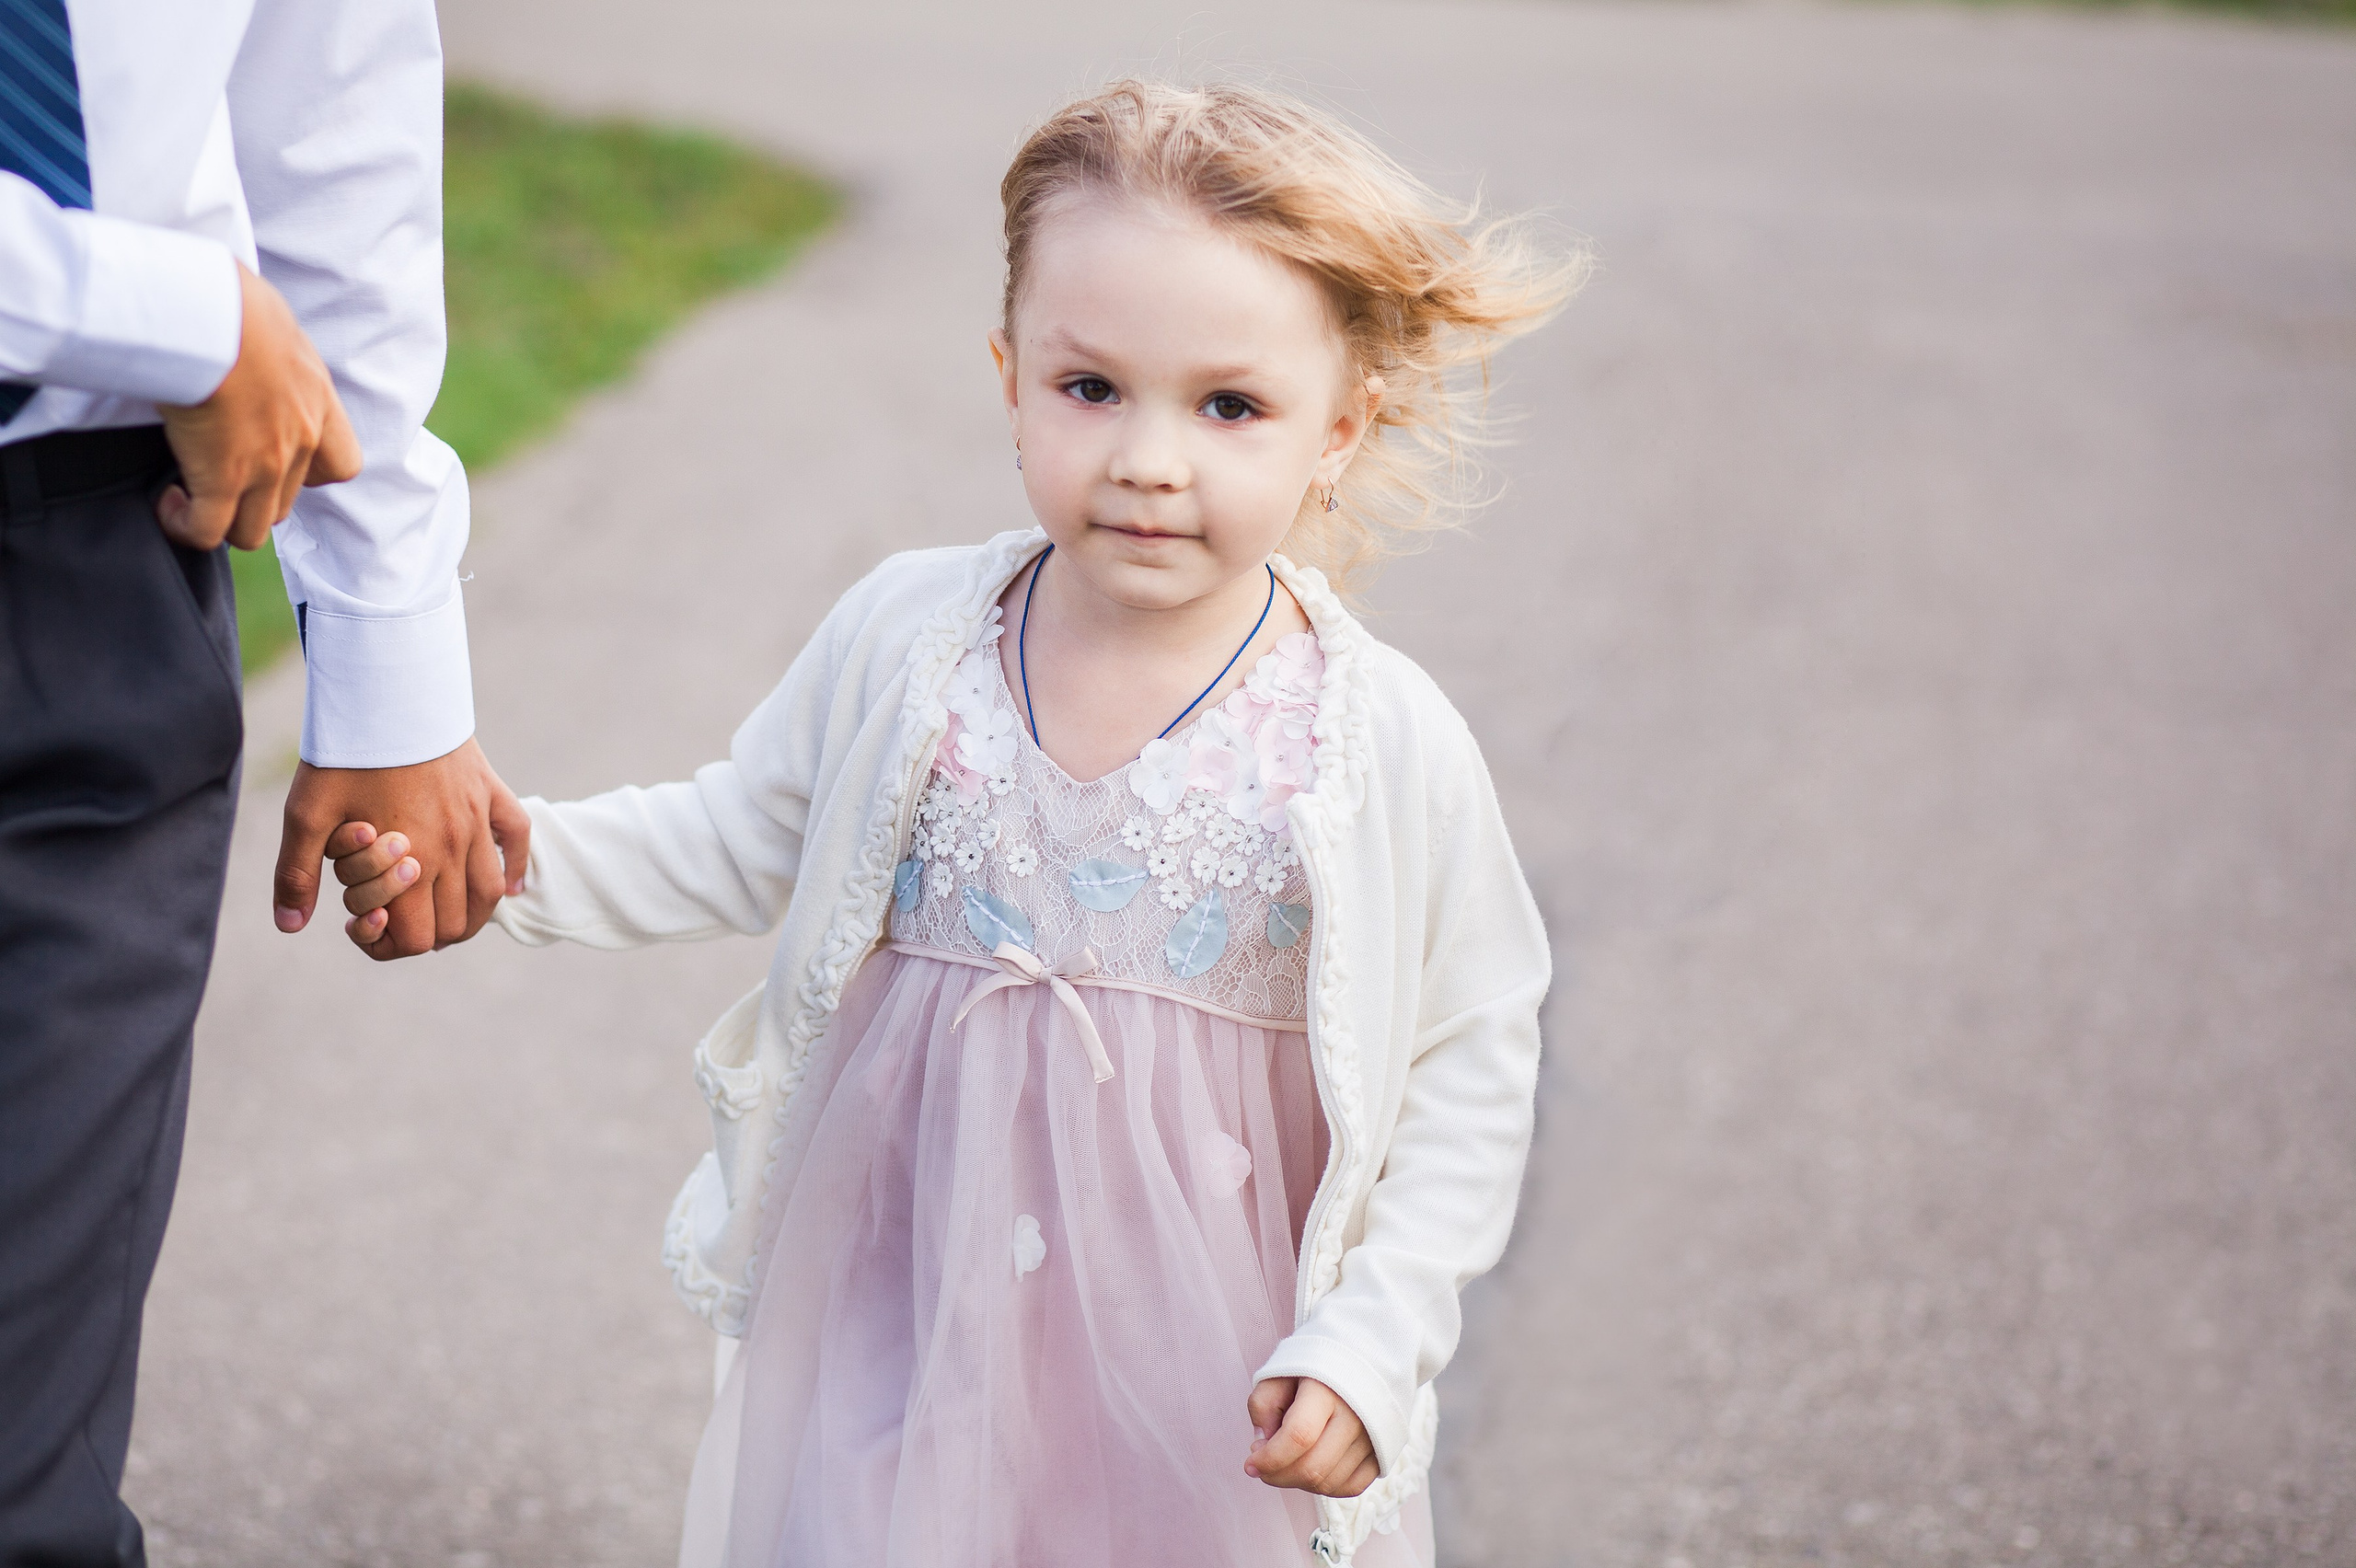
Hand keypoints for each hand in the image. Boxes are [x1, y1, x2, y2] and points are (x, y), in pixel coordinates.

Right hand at [156, 261, 361, 550]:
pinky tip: (169, 504)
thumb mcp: (270, 323)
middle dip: (249, 499)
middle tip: (211, 475)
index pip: (343, 464)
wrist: (212, 314)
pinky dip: (186, 527)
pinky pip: (208, 532)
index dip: (311, 475)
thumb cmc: (233, 302)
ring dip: (219, 520)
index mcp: (317, 401)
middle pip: (287, 503)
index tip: (273, 460)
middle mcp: (300, 440)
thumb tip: (242, 338)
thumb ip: (270, 350)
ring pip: (252, 529)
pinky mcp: (221, 478)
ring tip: (187, 496)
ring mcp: (265, 466)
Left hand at [273, 737, 530, 958]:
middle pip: (453, 925)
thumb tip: (289, 926)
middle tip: (393, 918)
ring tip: (439, 913)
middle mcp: (452, 848)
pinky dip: (515, 868)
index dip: (385, 945)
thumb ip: (296, 873)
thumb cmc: (346, 752)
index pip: (414, 937)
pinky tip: (507, 885)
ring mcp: (477, 821)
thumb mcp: (307, 813)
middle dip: (422, 935)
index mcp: (409, 861)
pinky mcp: (491, 793)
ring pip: (489, 895)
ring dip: (468, 918)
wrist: (388, 691)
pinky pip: (518, 838)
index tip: (359, 925)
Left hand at [1244, 1377, 1376, 1497]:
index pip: (1298, 1436)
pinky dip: (1325, 1487)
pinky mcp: (1383, 1451)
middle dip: (1278, 1476)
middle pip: (1314, 1467)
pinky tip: (1310, 1468)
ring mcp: (1373, 1436)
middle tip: (1263, 1467)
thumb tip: (1263, 1447)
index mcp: (1328, 1387)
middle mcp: (1356, 1414)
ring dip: (1298, 1483)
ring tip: (1287, 1462)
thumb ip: (1263, 1406)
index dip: (1270, 1459)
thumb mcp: (1279, 1372)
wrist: (1363, 1356)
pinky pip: (1351, 1486)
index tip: (1250, 1464)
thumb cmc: (1314, 1365)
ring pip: (1329, 1482)